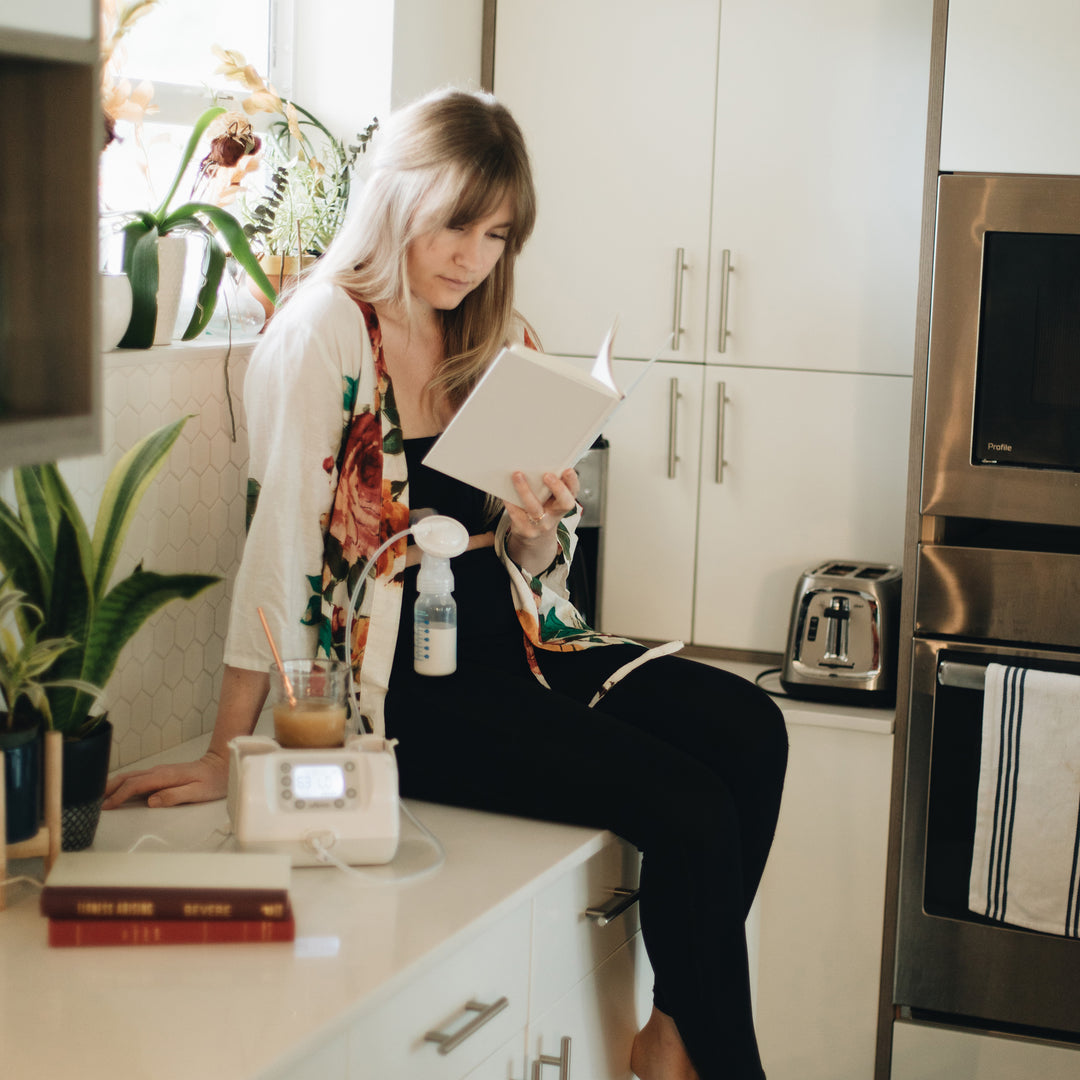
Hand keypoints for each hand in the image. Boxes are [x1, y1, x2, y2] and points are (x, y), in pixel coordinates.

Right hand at [102, 750, 228, 808]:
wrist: (221, 766)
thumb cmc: (213, 781)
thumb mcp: (198, 792)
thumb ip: (175, 796)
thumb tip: (152, 801)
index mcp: (165, 776)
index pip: (135, 785)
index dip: (119, 796)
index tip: (106, 807)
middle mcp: (159, 771)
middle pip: (128, 778)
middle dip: (109, 788)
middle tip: (92, 801)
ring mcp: (159, 772)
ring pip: (130, 776)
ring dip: (113, 785)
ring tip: (98, 797)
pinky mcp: (161, 775)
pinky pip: (137, 778)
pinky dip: (123, 784)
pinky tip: (118, 791)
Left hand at [505, 468, 578, 574]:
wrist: (533, 536)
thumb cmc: (541, 511)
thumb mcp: (548, 502)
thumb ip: (547, 487)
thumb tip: (535, 462)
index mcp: (563, 504)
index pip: (574, 492)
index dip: (573, 482)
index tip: (567, 470)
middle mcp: (555, 515)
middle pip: (564, 503)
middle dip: (558, 488)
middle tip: (547, 475)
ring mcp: (541, 525)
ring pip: (534, 508)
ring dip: (525, 490)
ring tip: (517, 474)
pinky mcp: (525, 529)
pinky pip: (516, 512)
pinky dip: (509, 500)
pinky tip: (504, 490)